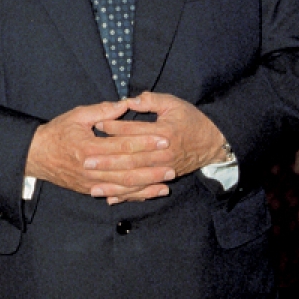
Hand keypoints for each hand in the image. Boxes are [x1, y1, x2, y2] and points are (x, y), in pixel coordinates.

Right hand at [24, 100, 175, 202]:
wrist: (36, 156)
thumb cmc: (57, 132)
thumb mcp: (77, 116)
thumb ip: (101, 111)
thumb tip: (124, 104)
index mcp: (89, 147)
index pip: (123, 145)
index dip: (144, 142)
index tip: (163, 139)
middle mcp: (91, 168)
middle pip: (127, 169)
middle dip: (151, 167)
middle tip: (172, 163)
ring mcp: (91, 183)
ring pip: (124, 186)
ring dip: (147, 185)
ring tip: (167, 182)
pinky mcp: (90, 191)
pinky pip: (117, 194)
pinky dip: (135, 195)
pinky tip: (150, 193)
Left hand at [93, 92, 225, 202]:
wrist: (212, 143)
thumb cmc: (190, 120)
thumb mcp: (173, 104)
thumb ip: (151, 100)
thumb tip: (129, 100)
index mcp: (164, 133)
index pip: (134, 131)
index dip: (114, 128)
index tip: (96, 125)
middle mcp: (163, 154)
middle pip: (131, 158)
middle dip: (107, 160)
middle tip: (85, 160)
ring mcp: (164, 169)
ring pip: (135, 178)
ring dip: (113, 183)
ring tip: (92, 185)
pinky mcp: (164, 179)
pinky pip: (143, 189)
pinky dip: (126, 195)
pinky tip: (110, 197)